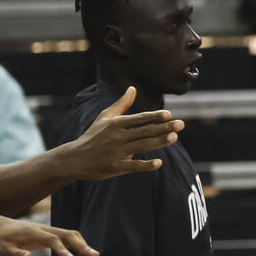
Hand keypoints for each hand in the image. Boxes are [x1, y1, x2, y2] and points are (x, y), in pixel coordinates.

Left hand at [0, 214, 98, 255]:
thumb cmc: (1, 240)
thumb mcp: (2, 250)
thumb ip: (15, 255)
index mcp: (35, 233)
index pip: (53, 240)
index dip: (63, 249)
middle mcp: (46, 230)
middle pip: (69, 235)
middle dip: (83, 246)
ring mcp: (51, 231)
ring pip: (73, 236)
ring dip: (85, 247)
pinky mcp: (52, 235)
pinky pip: (70, 239)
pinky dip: (81, 247)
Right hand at [64, 87, 184, 179]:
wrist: (74, 159)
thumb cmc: (93, 136)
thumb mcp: (105, 118)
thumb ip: (121, 104)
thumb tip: (133, 88)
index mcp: (116, 124)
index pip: (139, 119)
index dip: (154, 117)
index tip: (168, 114)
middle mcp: (118, 136)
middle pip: (145, 131)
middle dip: (163, 127)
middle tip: (181, 124)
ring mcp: (117, 152)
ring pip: (142, 146)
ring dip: (159, 142)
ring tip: (174, 137)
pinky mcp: (116, 166)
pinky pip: (133, 165)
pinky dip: (145, 164)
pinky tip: (159, 163)